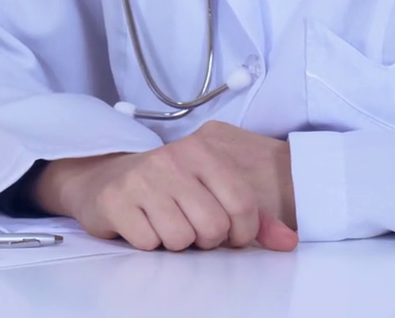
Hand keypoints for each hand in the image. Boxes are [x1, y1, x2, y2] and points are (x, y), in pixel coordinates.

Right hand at [34, 122, 297, 251]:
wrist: (106, 178)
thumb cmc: (168, 188)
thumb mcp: (213, 191)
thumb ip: (254, 217)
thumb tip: (288, 242)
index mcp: (203, 152)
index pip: (242, 205)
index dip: (241, 232)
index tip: (229, 233)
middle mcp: (172, 159)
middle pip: (212, 227)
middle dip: (205, 239)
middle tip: (191, 227)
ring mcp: (142, 179)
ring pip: (180, 239)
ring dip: (176, 242)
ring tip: (166, 224)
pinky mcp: (116, 201)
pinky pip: (149, 243)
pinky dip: (149, 243)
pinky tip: (143, 224)